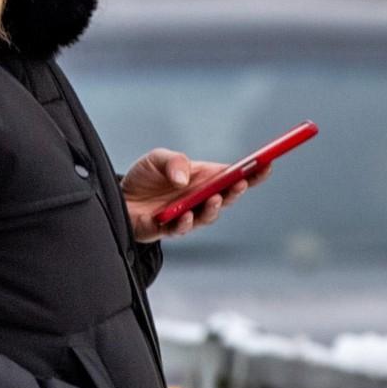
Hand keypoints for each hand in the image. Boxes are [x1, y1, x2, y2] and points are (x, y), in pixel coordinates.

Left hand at [120, 148, 269, 243]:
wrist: (119, 198)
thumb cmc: (144, 177)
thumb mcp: (157, 158)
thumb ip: (174, 161)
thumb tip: (185, 178)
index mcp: (204, 178)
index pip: (235, 176)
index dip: (254, 172)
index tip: (267, 163)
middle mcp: (201, 199)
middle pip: (227, 197)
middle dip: (237, 191)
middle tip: (241, 183)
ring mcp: (188, 215)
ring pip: (208, 216)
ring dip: (213, 208)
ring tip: (214, 198)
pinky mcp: (168, 229)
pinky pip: (181, 229)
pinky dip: (184, 222)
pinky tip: (185, 216)